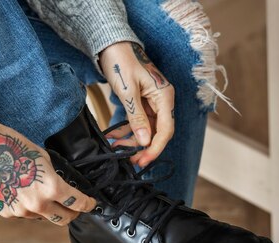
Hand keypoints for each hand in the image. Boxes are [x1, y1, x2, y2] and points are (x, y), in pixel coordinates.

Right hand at [0, 117, 96, 225]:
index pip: (78, 203)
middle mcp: (38, 204)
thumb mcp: (44, 158)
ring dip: (47, 209)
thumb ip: (56, 177)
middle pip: (64, 219)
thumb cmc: (14, 147)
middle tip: (73, 206)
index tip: (91, 204)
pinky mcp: (7, 212)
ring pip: (43, 217)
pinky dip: (28, 207)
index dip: (88, 205)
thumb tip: (66, 188)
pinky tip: (20, 191)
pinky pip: (25, 214)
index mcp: (51, 187)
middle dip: (72, 213)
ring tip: (39, 192)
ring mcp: (21, 210)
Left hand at [99, 42, 174, 166]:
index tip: (143, 161)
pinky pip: (138, 122)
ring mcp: (152, 102)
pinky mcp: (142, 102)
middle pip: (158, 132)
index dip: (155, 148)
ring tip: (116, 147)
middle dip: (143, 147)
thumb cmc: (121, 62)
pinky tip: (114, 137)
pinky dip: (127, 130)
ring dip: (132, 140)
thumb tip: (145, 141)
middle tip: (129, 160)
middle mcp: (162, 100)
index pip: (166, 130)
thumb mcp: (128, 91)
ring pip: (147, 129)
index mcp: (164, 96)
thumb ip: (137, 117)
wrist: (112, 45)